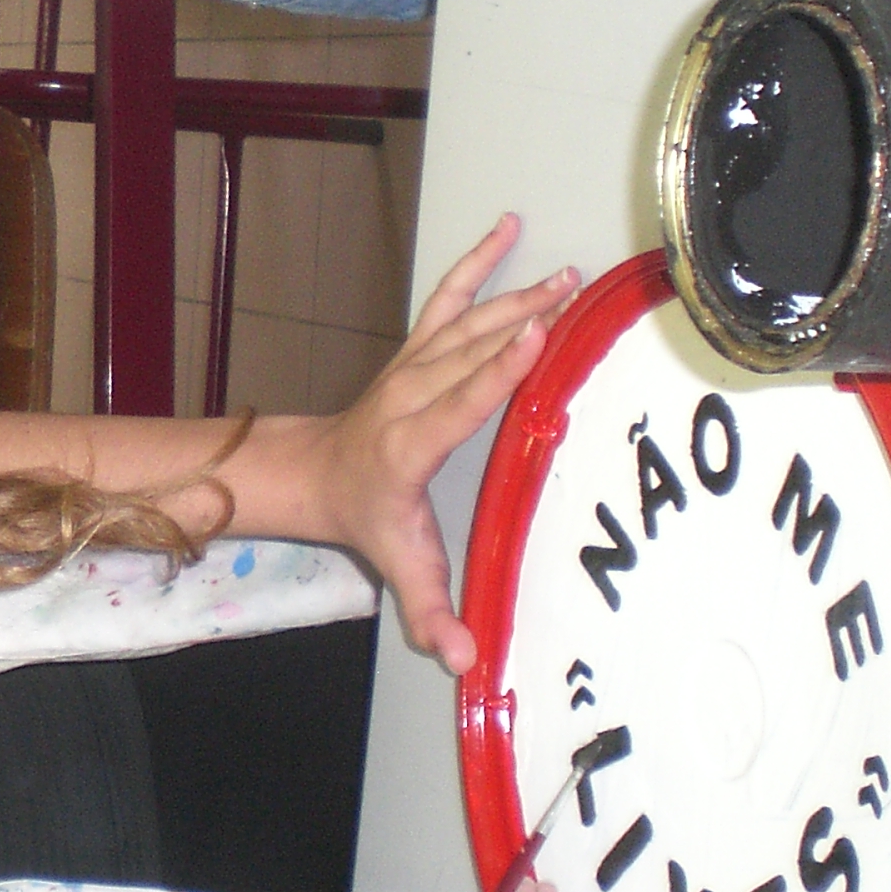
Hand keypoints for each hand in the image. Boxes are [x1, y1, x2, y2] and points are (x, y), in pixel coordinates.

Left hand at [298, 213, 576, 673]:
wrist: (318, 473)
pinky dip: (476, 262)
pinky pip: (448, 298)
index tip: (531, 340)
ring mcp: (413, 366)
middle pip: (469, 353)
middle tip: (572, 294)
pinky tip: (505, 229)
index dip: (495, 373)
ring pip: (466, 323)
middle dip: (519, 321)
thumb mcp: (400, 566)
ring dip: (516, 295)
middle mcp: (410, 396)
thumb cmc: (367, 517)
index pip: (456, 405)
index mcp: (409, 446)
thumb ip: (431, 613)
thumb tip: (465, 662)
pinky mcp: (418, 348)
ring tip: (568, 275)